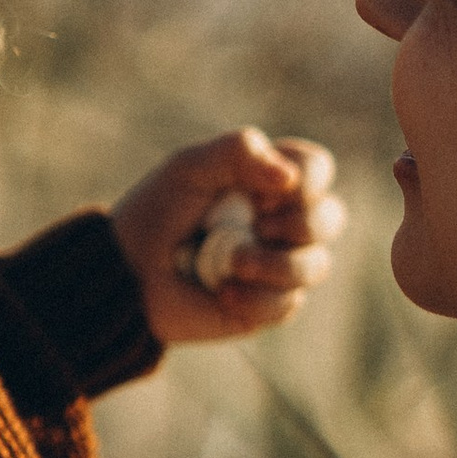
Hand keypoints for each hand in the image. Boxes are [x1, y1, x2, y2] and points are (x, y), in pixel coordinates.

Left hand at [111, 130, 343, 347]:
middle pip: (331, 218)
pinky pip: (287, 304)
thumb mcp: (189, 167)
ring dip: (278, 265)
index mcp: (268, 180)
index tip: (273, 187)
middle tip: (259, 224)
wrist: (125, 272)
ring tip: (232, 264)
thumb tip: (288, 179)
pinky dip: (257, 298)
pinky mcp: (266, 305)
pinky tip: (223, 293)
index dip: (309, 178)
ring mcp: (277, 264)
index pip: (317, 169)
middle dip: (302, 223)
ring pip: (316, 265)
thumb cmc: (156, 212)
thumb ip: (237, 152)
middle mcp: (280, 221)